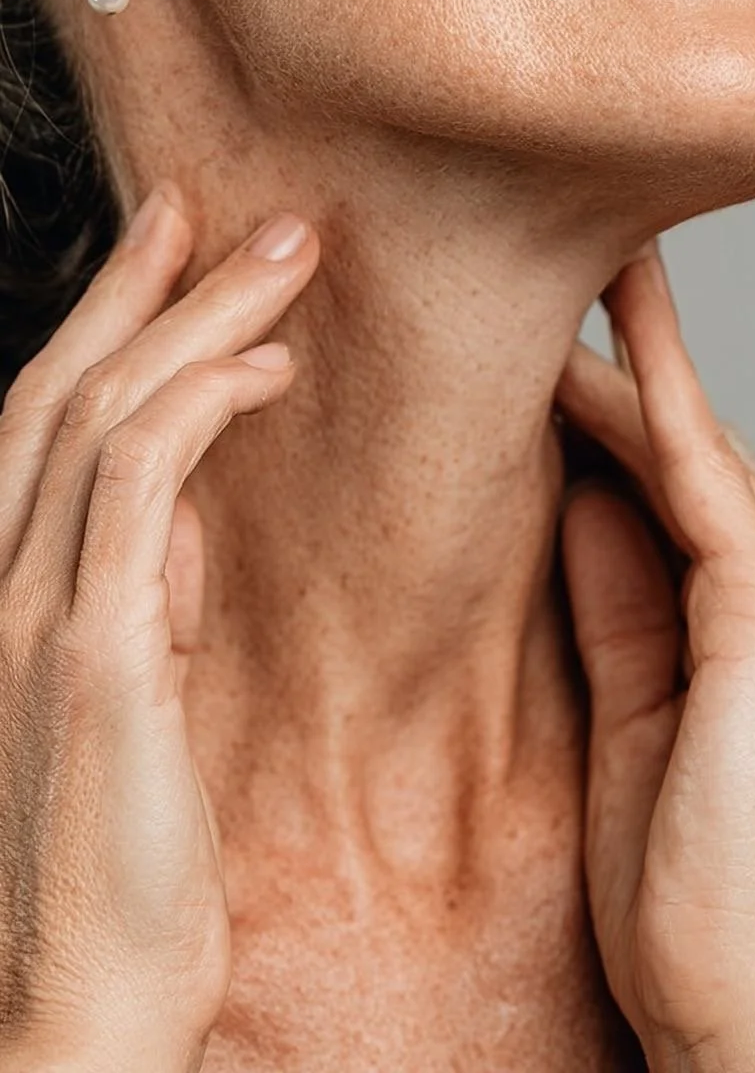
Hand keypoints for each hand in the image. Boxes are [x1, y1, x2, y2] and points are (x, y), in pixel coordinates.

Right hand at [0, 185, 318, 1071]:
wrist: (77, 1008)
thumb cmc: (120, 868)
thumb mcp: (131, 709)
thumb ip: (143, 599)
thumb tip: (186, 512)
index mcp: (17, 595)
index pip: (52, 420)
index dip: (108, 321)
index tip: (169, 249)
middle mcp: (6, 586)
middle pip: (68, 388)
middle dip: (147, 285)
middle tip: (219, 208)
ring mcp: (38, 614)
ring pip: (105, 412)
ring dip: (194, 318)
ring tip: (280, 259)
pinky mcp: (95, 655)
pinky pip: (138, 487)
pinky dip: (202, 407)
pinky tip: (269, 370)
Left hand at [556, 247, 754, 1072]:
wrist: (737, 995)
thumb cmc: (679, 871)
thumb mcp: (624, 707)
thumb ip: (614, 599)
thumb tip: (578, 499)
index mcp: (716, 613)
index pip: (659, 474)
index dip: (613, 391)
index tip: (553, 325)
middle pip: (683, 439)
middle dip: (635, 343)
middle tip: (580, 254)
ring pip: (696, 447)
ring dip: (642, 353)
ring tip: (593, 268)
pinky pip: (697, 499)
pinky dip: (653, 420)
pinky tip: (599, 361)